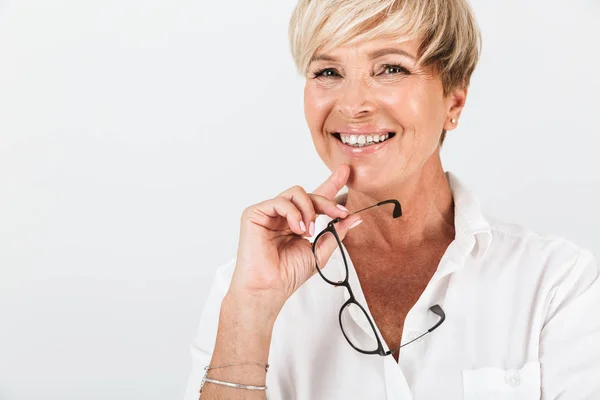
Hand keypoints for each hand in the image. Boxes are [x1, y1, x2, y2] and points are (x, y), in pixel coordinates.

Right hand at [228, 164, 362, 314]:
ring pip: (296, 192)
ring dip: (310, 209)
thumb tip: (354, 218)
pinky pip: (280, 201)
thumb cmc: (289, 274)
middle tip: (340, 213)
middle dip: (327, 201)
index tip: (346, 172)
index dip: (331, 185)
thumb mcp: (320, 251)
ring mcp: (269, 213)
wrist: (270, 287)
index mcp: (297, 223)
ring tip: (309, 231)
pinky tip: (297, 229)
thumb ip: (335, 232)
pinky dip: (294, 213)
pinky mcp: (255, 213)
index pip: (315, 200)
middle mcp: (283, 216)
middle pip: (308, 194)